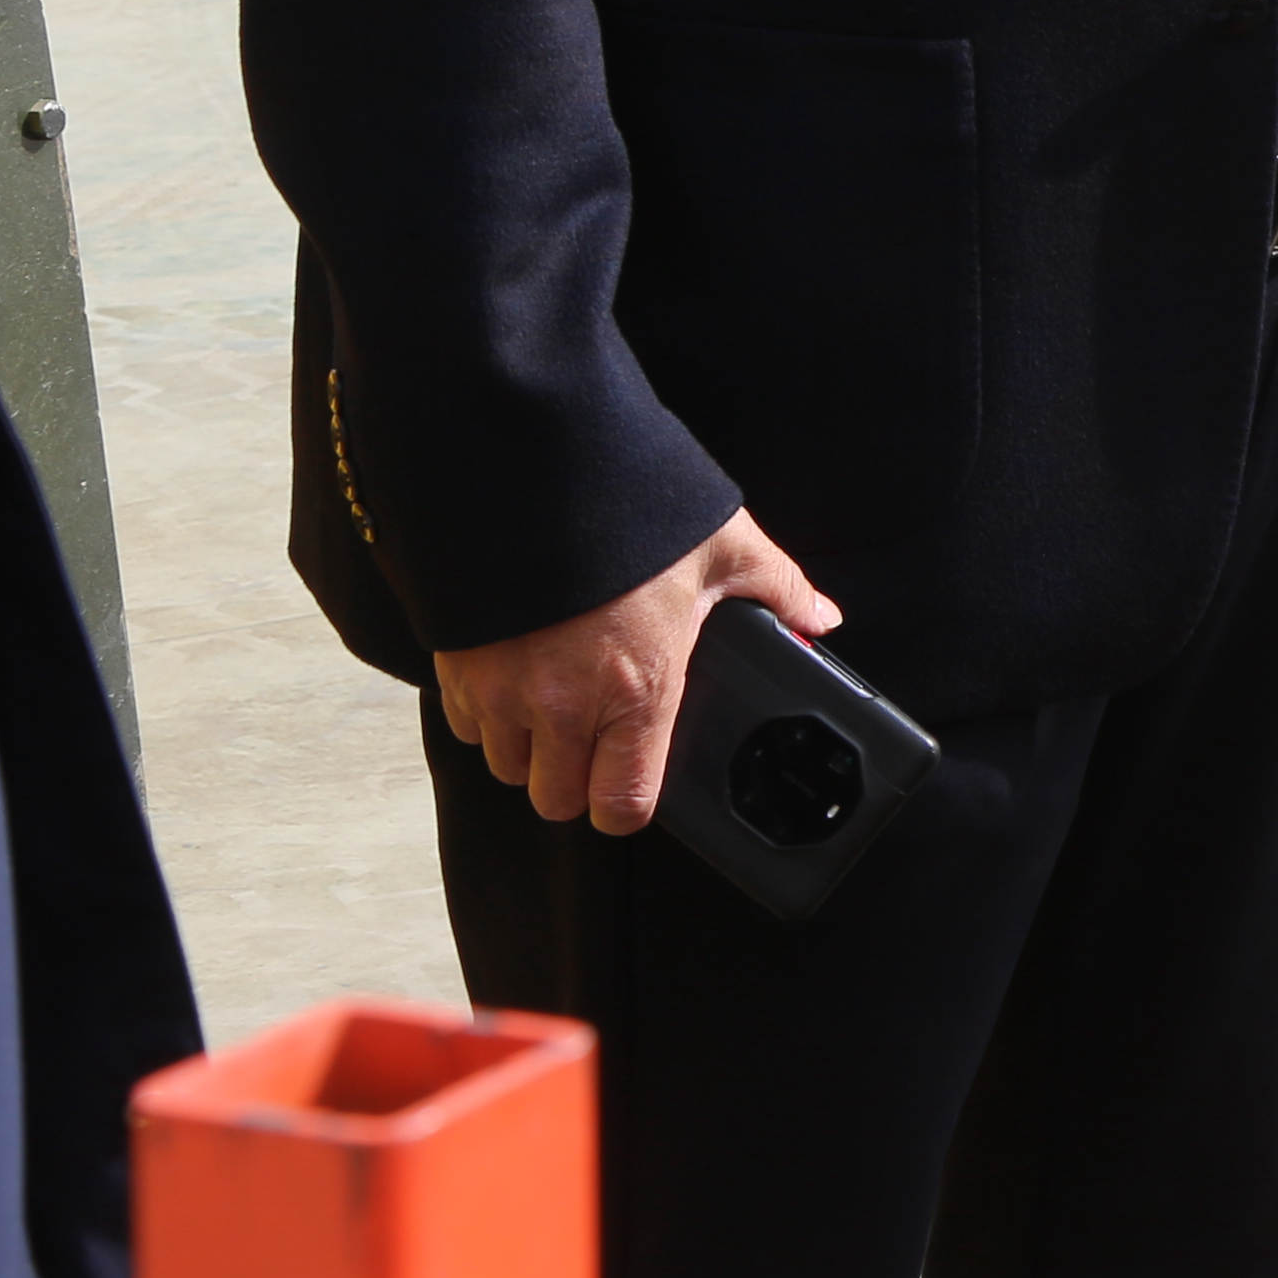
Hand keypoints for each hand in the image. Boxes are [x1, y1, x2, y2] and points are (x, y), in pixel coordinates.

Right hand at [431, 509, 835, 835]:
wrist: (532, 471)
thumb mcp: (726, 547)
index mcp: (637, 688)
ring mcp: (502, 691)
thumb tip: (819, 618)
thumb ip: (778, 591)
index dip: (629, 806)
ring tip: (561, 701)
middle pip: (556, 800)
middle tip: (599, 739)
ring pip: (507, 767)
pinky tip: (520, 675)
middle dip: (577, 781)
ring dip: (531, 749)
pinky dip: (488, 715)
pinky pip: (465, 726)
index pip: (622, 804)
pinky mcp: (457, 666)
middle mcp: (562, 704)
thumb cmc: (633, 515)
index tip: (635, 786)